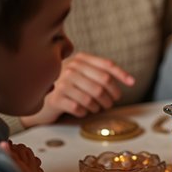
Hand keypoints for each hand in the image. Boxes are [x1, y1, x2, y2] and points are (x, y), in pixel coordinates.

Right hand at [20, 52, 135, 126]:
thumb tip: (129, 80)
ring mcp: (63, 83)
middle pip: (103, 83)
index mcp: (80, 59)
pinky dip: (85, 112)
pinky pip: (80, 107)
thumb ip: (99, 72)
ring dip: (99, 106)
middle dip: (112, 95)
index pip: (107, 65)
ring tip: (98, 108)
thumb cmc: (66, 85)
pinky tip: (84, 111)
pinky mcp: (57, 98)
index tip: (132, 83)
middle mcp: (71, 68)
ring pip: (93, 97)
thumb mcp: (81, 73)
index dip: (122, 74)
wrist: (39, 96)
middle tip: (112, 102)